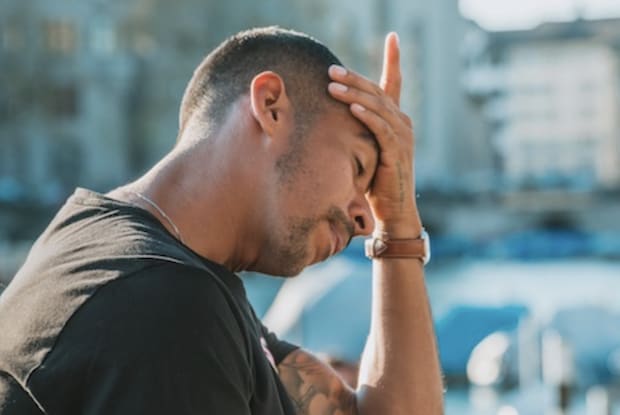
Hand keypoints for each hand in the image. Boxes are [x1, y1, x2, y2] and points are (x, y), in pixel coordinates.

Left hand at [328, 33, 420, 236]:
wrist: (393, 210)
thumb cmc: (375, 181)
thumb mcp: (366, 149)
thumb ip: (358, 130)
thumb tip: (332, 116)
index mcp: (396, 119)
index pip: (394, 83)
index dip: (394, 59)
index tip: (392, 36)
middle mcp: (402, 123)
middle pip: (377, 92)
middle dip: (354, 78)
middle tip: (330, 69)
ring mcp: (402, 136)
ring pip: (377, 107)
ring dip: (354, 94)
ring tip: (332, 85)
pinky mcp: (396, 152)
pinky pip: (381, 128)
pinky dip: (367, 116)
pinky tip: (351, 107)